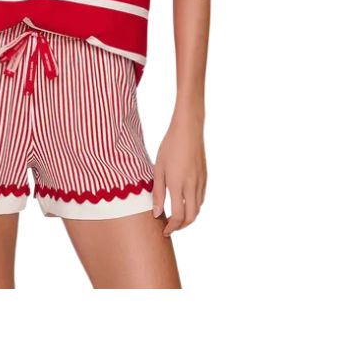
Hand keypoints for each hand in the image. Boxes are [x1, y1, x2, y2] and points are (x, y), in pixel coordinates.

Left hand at [151, 114, 206, 236]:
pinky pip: (201, 198)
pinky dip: (194, 206)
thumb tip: (156, 213)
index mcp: (178, 184)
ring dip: (189, 217)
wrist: (188, 129)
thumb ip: (157, 192)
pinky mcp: (205, 176)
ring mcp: (201, 182)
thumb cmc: (169, 146)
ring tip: (176, 217)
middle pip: (191, 217)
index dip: (171, 227)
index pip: (178, 216)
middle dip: (181, 227)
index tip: (164, 232)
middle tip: (171, 228)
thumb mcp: (158, 168)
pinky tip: (185, 202)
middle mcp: (192, 186)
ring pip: (198, 208)